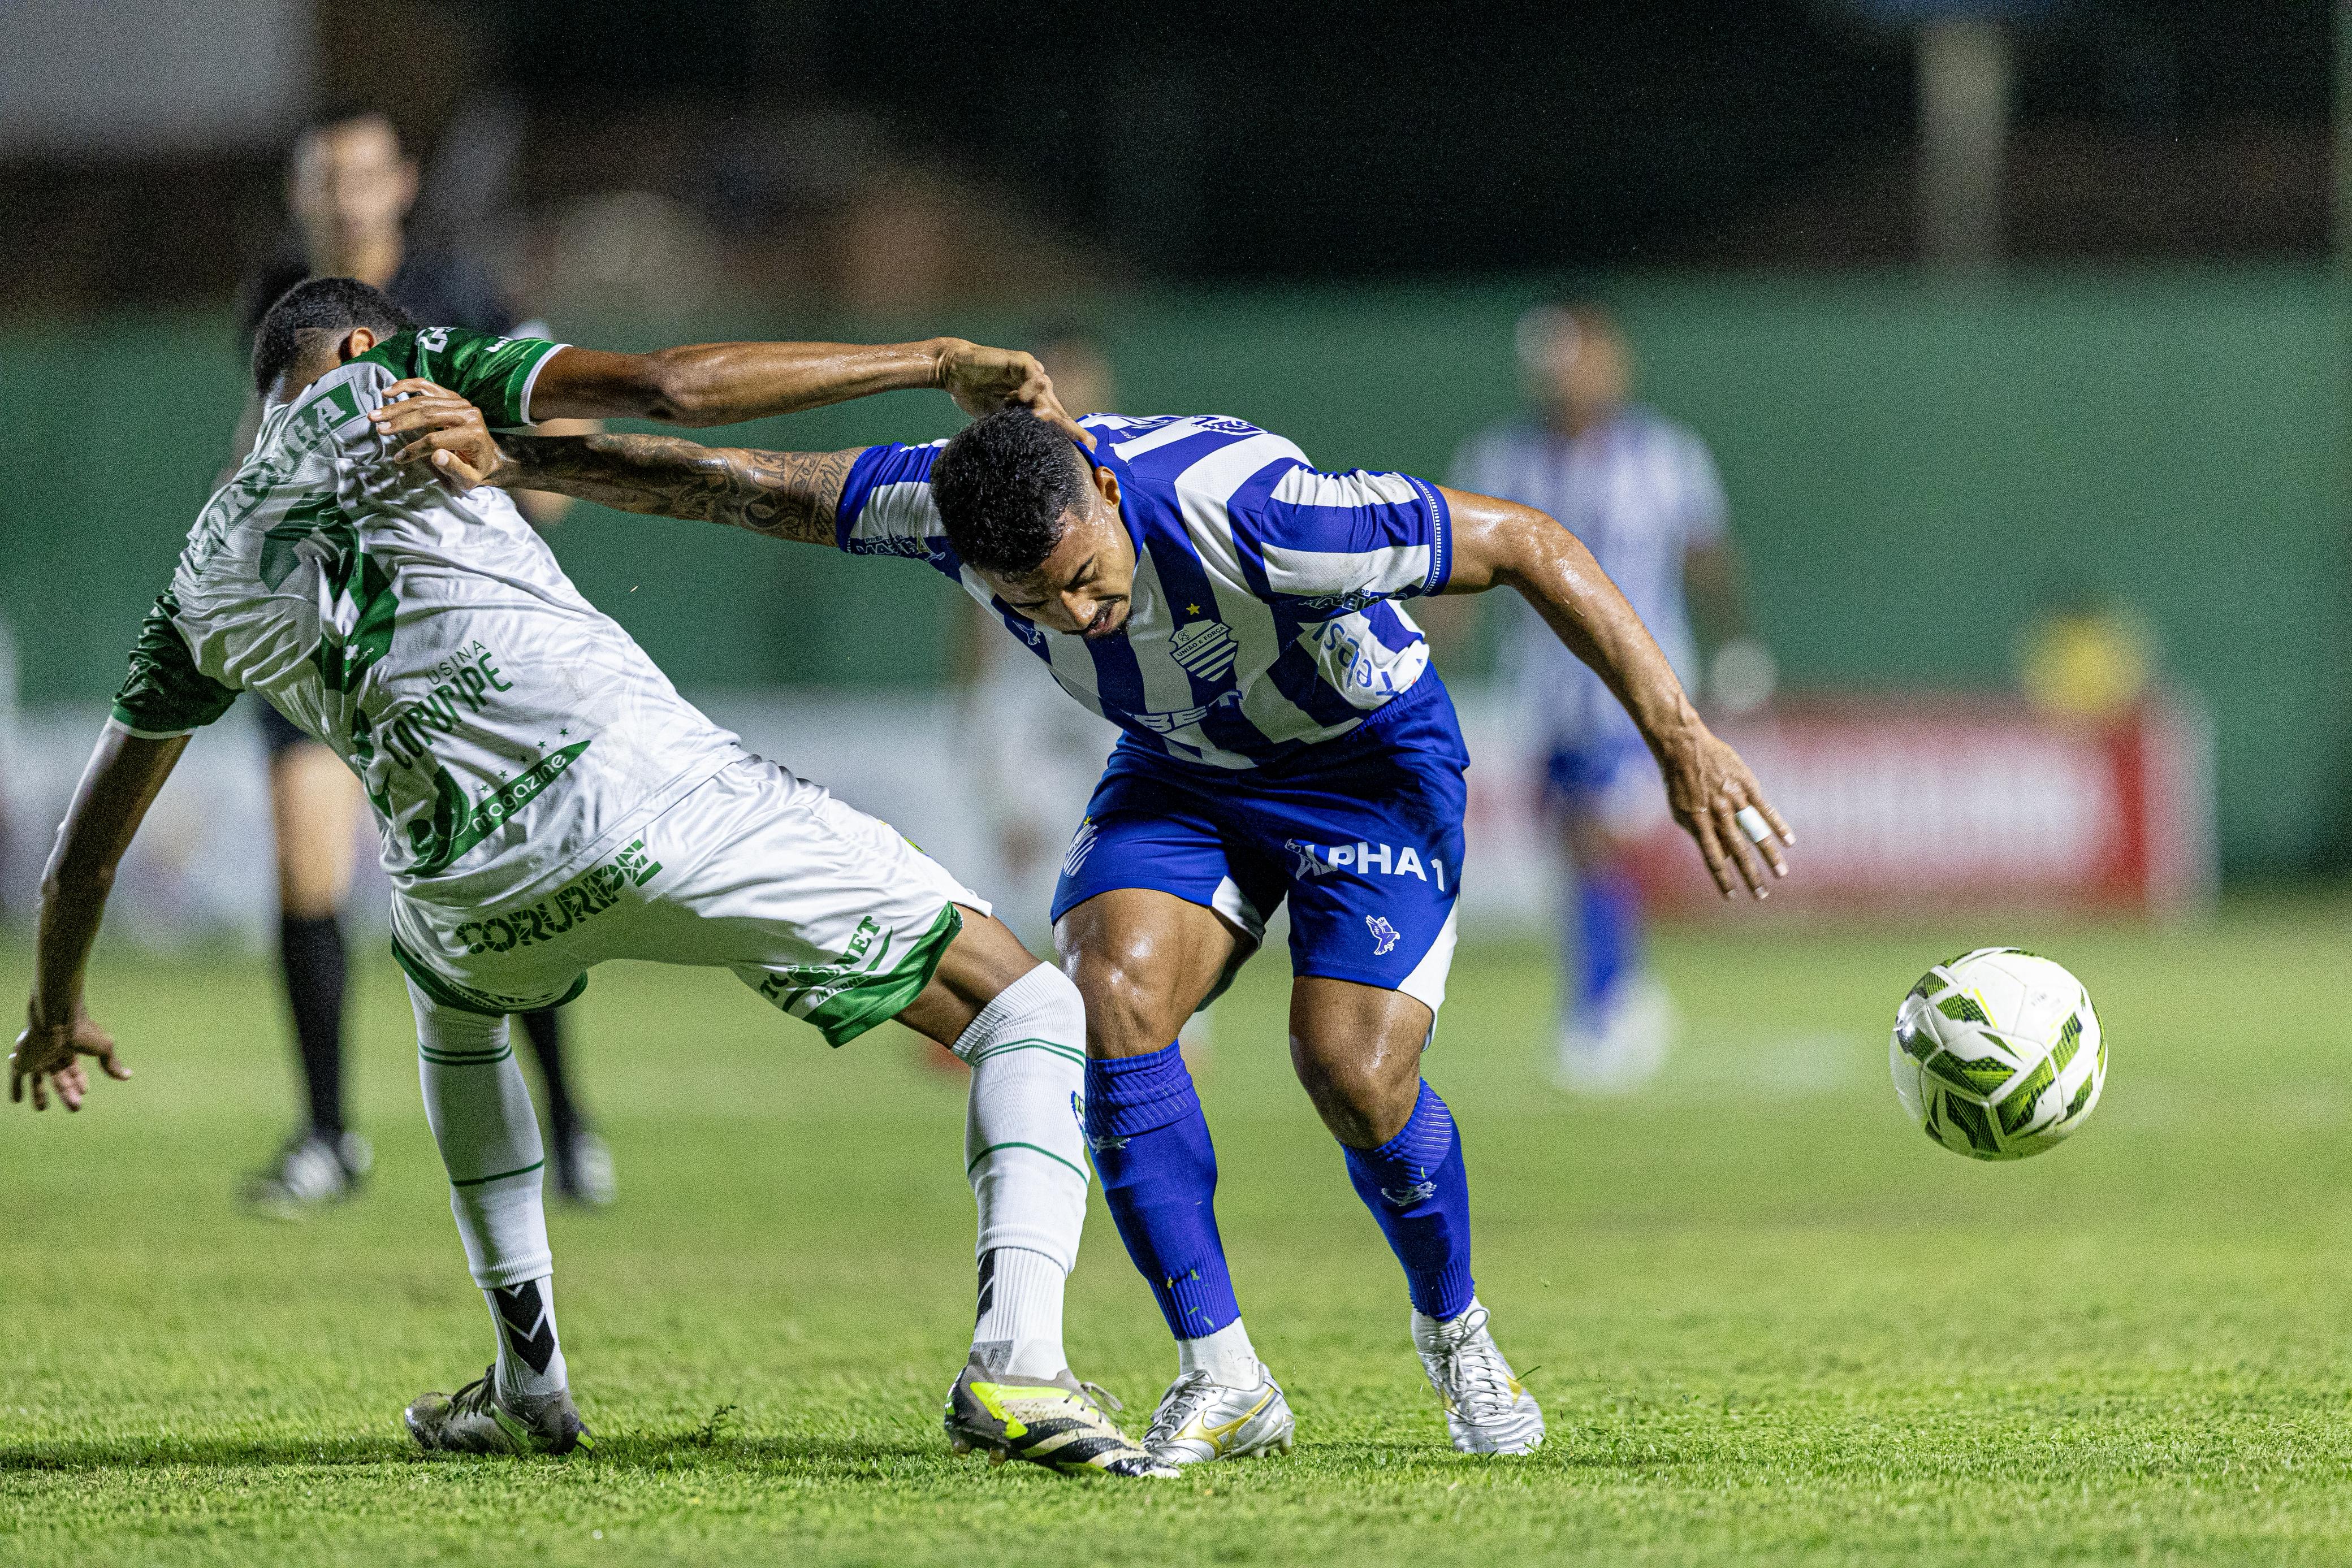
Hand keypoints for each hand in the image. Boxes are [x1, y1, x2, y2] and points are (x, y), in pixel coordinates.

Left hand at [12, 1000, 128, 1111]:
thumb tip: (128, 1076)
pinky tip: (16, 1100)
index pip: (73, 1068)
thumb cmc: (82, 1030)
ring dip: (39, 1094)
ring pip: (37, 1079)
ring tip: (41, 1109)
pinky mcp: (22, 1060)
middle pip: (58, 1077)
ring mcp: (36, 1057)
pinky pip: (16, 1077)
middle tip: (76, 1108)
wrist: (56, 1019)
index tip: (84, 1092)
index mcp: (71, 1048)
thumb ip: (112, 1063)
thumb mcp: (103, 1048)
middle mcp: (52, 1053)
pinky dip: (16, 1088)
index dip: (78, 1081)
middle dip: (67, 1093)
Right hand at [368, 379, 509, 491]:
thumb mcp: (469, 479)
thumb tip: (436, 455)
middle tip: (377, 427)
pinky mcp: (452, 396)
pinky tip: (389, 391)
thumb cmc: (477, 470)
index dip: (414, 449)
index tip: (399, 458)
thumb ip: (454, 468)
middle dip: (399, 422)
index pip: (435, 439)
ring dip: (396, 407)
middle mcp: (468, 414)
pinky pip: (427, 386)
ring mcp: (460, 402)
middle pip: (427, 415)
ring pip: (423, 401)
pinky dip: (406, 386)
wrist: (490, 456)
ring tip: (375, 415)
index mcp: (472, 434)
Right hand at [934, 340, 1092, 446]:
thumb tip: (1029, 457)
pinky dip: (1029, 386)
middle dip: (1070, 427)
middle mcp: (1036, 387)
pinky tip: (1021, 398)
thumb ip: (1016, 429)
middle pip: (1057, 409)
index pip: (1053, 421)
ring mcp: (1030, 373)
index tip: (1086, 449)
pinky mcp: (1020, 361)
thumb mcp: (998, 419)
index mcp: (1032, 403)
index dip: (1068, 435)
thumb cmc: (974, 395)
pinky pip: (1031, 374)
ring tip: (1045, 421)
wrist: (953, 371)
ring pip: (1046, 394)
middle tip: (1087, 442)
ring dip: (1047, 409)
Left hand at [1653, 722, 1793, 899]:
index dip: (1723, 879)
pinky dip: (1778, 825)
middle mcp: (1717, 813)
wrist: (1683, 747)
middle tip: (1762, 895)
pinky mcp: (1747, 785)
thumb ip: (1701, 834)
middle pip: (1737, 851)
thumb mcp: (1681, 812)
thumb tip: (1725, 856)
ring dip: (1769, 855)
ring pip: (1755, 832)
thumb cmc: (1679, 783)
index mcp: (1698, 823)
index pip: (1713, 859)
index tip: (1732, 897)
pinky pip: (1765, 809)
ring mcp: (1734, 799)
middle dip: (1750, 875)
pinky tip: (1790, 842)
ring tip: (1781, 874)